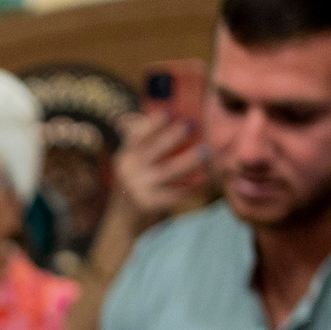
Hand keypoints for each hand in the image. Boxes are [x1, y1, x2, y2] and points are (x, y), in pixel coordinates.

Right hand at [112, 108, 209, 222]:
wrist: (125, 217)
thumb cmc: (138, 180)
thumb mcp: (132, 160)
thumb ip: (141, 139)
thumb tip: (154, 112)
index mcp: (125, 154)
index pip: (137, 135)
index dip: (153, 123)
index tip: (170, 111)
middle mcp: (128, 169)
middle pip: (153, 150)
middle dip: (172, 136)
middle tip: (192, 124)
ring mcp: (138, 187)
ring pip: (167, 171)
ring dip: (187, 161)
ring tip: (205, 152)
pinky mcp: (149, 203)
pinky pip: (174, 194)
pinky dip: (190, 187)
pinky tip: (204, 179)